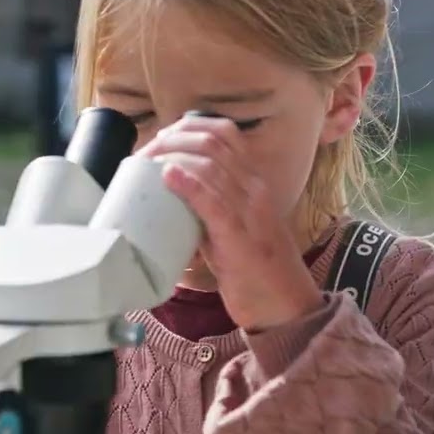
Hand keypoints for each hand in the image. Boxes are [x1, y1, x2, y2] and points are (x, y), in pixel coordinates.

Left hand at [141, 115, 324, 330]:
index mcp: (255, 184)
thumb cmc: (257, 271)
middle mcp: (254, 189)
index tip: (165, 135)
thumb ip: (212, 210)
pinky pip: (213, 202)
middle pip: (213, 144)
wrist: (285, 305)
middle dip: (174, 139)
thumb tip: (175, 202)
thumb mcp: (236, 228)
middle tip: (148, 149)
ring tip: (147, 160)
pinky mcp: (239, 236)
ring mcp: (249, 211)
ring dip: (173, 158)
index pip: (227, 135)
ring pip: (210, 167)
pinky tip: (168, 176)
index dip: (192, 127)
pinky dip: (188, 185)